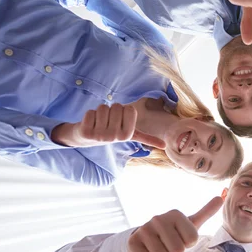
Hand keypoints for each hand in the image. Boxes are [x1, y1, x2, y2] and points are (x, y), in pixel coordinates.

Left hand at [51, 104, 165, 148]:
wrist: (86, 139)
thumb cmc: (111, 132)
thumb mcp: (130, 135)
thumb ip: (147, 139)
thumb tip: (165, 146)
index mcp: (128, 136)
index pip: (130, 109)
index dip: (124, 110)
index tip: (120, 119)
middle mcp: (114, 138)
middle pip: (116, 106)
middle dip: (111, 110)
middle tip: (108, 121)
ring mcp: (99, 136)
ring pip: (103, 107)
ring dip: (100, 111)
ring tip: (99, 122)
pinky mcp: (86, 132)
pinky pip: (90, 112)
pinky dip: (89, 114)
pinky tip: (89, 124)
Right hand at [127, 197, 223, 251]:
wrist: (144, 237)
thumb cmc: (173, 232)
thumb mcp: (190, 223)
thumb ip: (206, 212)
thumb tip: (221, 197)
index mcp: (175, 214)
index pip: (192, 240)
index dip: (188, 244)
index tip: (181, 238)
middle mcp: (158, 218)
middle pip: (177, 251)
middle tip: (168, 245)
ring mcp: (144, 229)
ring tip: (158, 247)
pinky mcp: (133, 242)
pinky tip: (148, 251)